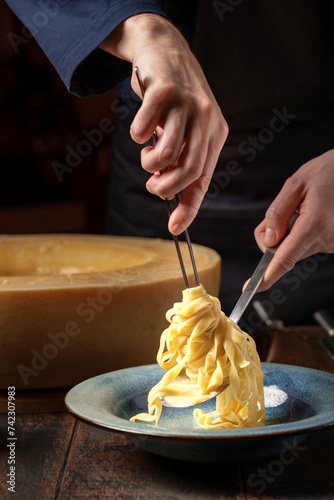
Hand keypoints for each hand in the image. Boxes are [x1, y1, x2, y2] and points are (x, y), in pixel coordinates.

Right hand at [100, 14, 227, 234]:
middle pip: (189, 171)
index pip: (204, 178)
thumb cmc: (172, 100)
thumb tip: (168, 196)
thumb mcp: (185, 130)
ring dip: (149, 164)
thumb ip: (180, 159)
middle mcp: (206, 120)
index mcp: (215, 133)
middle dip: (165, 188)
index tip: (175, 229)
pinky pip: (145, 130)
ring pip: (167, 154)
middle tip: (153, 185)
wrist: (163, 49)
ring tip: (146, 153)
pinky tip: (140, 129)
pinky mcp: (165, 91)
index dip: (189, 207)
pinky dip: (137, 137)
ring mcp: (187, 104)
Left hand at [253, 149, 333, 290]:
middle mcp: (326, 240)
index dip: (267, 276)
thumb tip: (269, 240)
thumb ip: (277, 213)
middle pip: (284, 252)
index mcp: (314, 225)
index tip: (252, 288)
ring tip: (304, 208)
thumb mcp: (296, 184)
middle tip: (285, 210)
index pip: (285, 258)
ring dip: (290, 232)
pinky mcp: (333, 243)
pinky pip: (307, 243)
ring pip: (295, 248)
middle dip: (275, 236)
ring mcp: (331, 244)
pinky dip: (302, 232)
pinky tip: (312, 213)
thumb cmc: (328, 173)